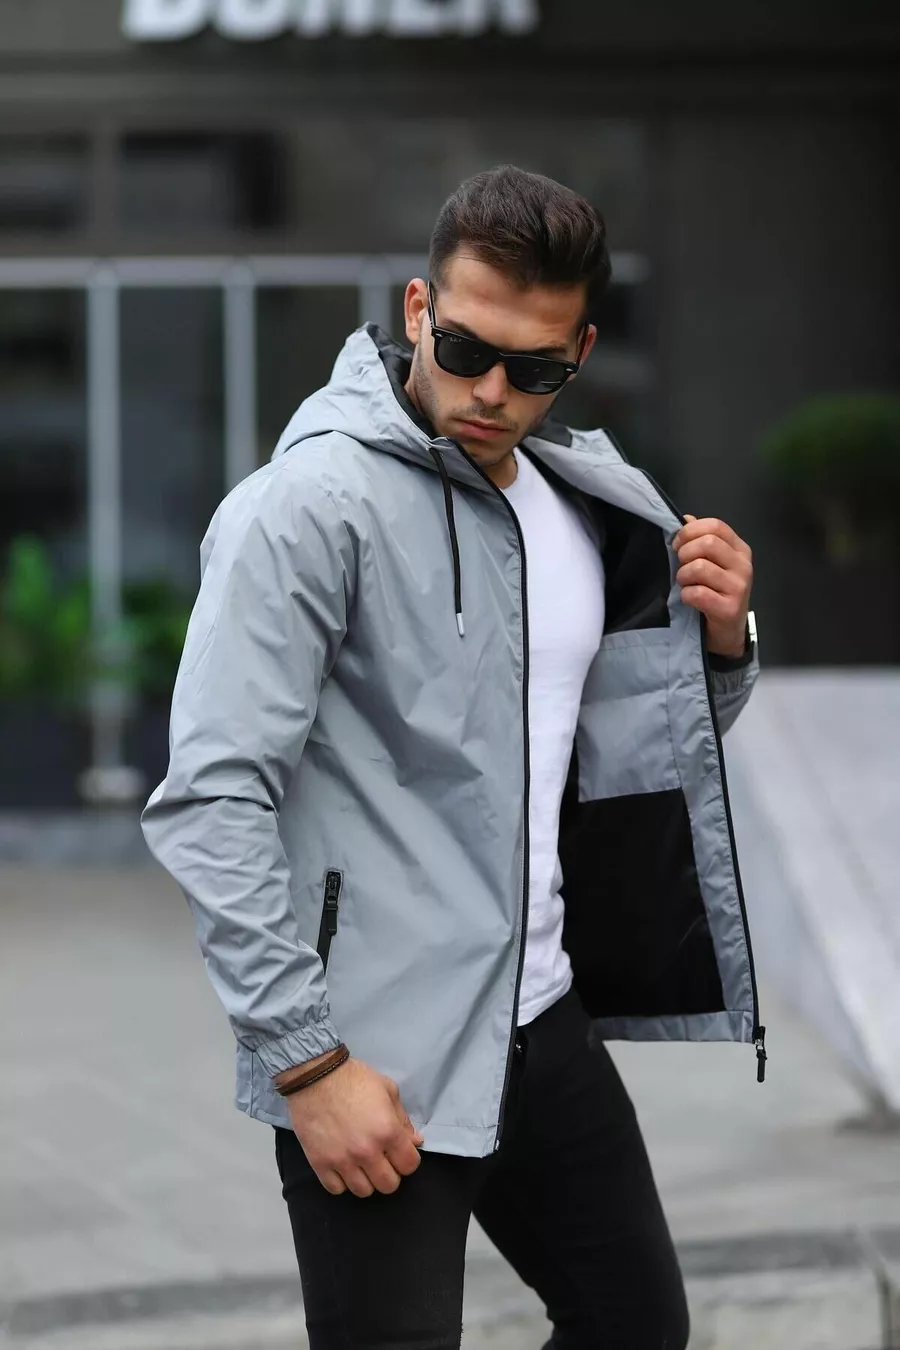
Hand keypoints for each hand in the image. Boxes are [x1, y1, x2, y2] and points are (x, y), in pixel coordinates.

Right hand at [286, 1055, 423, 1198]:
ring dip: (366, 1179)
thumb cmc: (354, 1078)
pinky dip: (342, 1181)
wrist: (315, 1075)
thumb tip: (415, 1142)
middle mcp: (367, 1151)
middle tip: (382, 1159)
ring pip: (363, 1191)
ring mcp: (342, 1160)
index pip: (409, 1166)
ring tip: (361, 1164)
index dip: (407, 1160)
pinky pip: (336, 1189)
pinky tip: (343, 1166)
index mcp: (387, 1131)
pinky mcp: (320, 1164)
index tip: (400, 1153)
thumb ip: (403, 1119)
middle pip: (388, 1185)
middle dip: (389, 1173)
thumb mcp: (387, 1089)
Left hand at [673, 515, 752, 658]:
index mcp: (739, 550)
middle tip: (681, 566)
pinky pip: (698, 593)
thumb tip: (685, 519)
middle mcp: (743, 566)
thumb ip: (700, 540)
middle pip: (707, 544)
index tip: (678, 543)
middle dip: (685, 554)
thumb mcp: (712, 563)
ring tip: (685, 584)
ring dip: (683, 576)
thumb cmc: (716, 593)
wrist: (727, 631)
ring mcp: (739, 587)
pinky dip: (686, 595)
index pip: (716, 526)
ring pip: (700, 568)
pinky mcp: (729, 608)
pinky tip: (689, 599)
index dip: (690, 531)